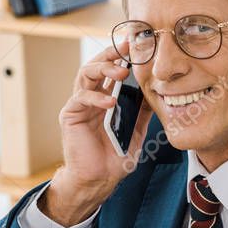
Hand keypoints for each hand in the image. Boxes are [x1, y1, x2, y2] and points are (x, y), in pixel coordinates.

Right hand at [44, 43, 151, 223]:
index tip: (137, 47)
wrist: (99, 180)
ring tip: (121, 71)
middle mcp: (91, 98)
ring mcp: (79, 105)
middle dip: (111, 54)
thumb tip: (156, 91)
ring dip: (103, 68)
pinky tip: (110, 102)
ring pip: (85, 74)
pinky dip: (96, 97)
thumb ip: (143, 111)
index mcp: (106, 98)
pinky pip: (81, 98)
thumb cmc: (115, 158)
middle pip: (96, 65)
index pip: (111, 70)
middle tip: (127, 48)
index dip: (122, 57)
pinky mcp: (70, 115)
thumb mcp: (136, 131)